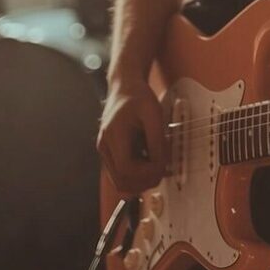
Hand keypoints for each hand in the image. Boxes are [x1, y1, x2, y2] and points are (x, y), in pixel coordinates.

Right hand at [97, 77, 168, 193]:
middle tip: (165, 172)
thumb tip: (162, 165)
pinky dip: (137, 175)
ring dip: (141, 181)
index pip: (126, 168)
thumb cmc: (139, 97)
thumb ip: (157, 140)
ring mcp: (105, 151)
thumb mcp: (154, 114)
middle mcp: (104, 146)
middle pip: (121, 180)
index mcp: (113, 135)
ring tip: (159, 168)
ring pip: (120, 181)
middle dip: (145, 182)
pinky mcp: (109, 153)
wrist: (124, 88)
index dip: (146, 173)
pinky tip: (151, 163)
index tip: (164, 166)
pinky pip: (121, 173)